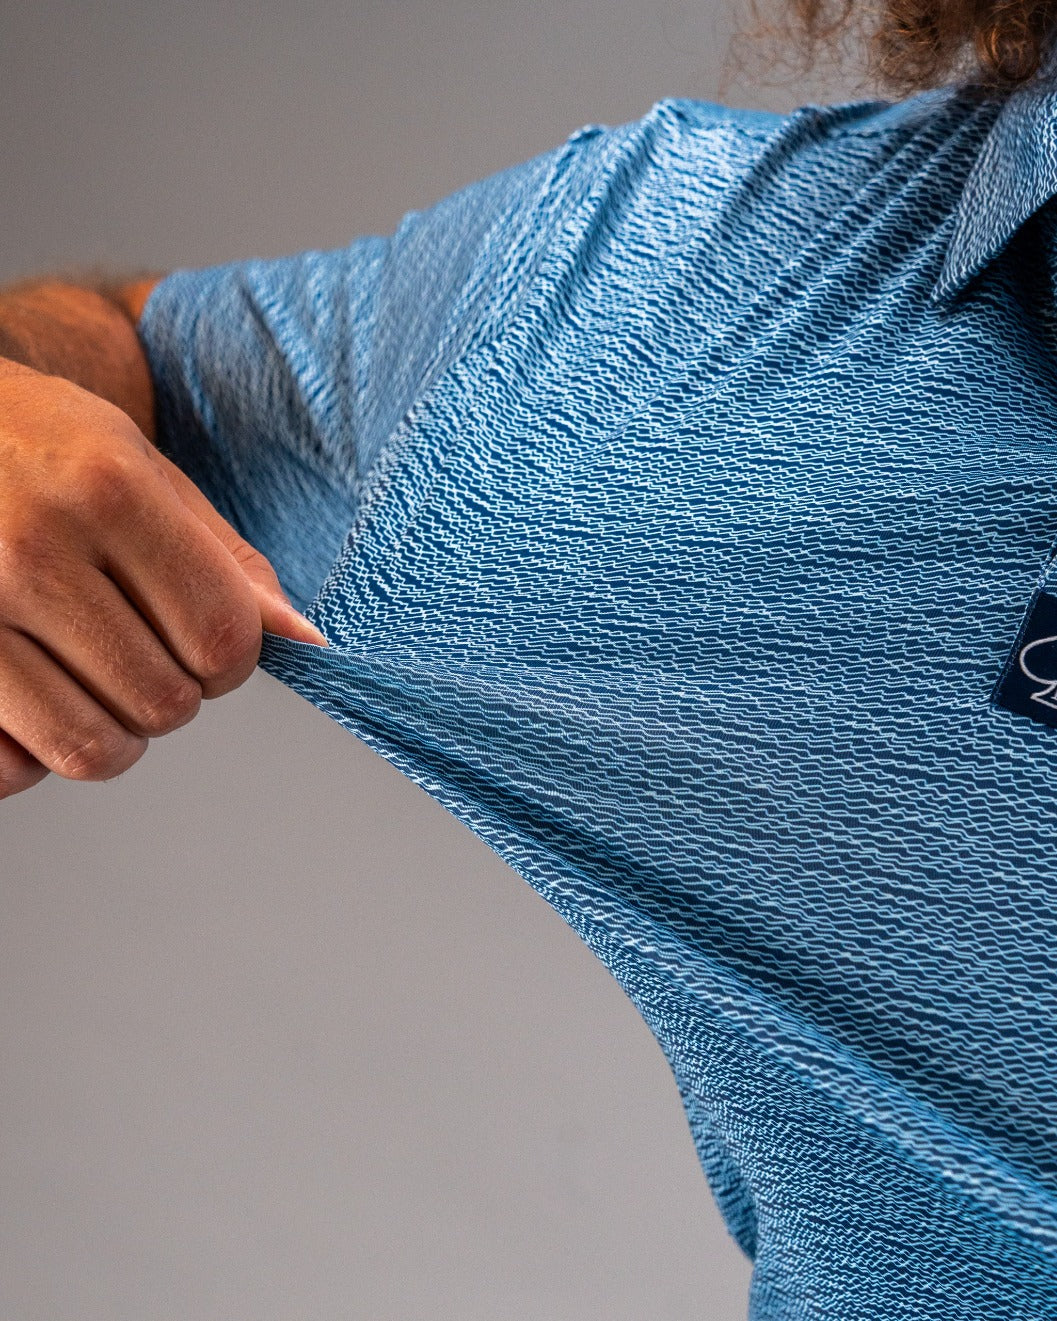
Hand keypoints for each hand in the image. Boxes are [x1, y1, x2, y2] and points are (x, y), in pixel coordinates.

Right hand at [0, 358, 327, 799]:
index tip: (215, 642)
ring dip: (110, 732)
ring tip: (89, 676)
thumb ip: (223, 558)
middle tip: (140, 649)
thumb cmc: (35, 441)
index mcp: (105, 491)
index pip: (220, 635)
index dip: (234, 658)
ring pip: (90, 749)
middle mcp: (30, 551)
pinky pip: (8, 771)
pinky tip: (29, 695)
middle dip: (174, 692)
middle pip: (164, 702)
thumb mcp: (139, 464)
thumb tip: (303, 639)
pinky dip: (30, 755)